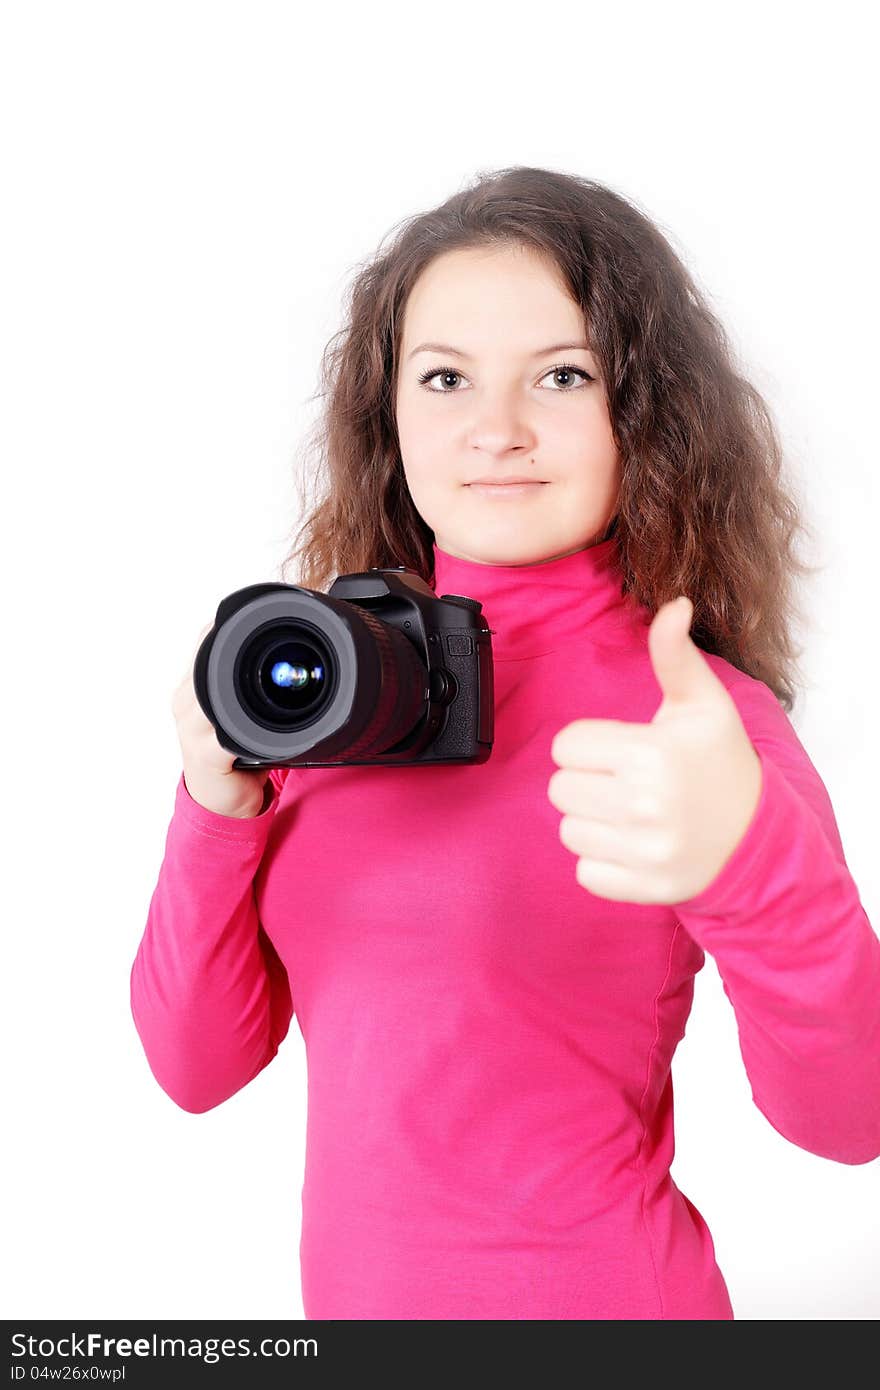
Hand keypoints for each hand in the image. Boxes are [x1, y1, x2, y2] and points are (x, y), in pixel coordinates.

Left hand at [547, 596, 762, 904]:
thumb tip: (675, 604)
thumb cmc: (721, 763)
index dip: (591, 745)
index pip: (568, 746)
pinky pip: (584, 872)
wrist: (758, 837)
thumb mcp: (703, 704)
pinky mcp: (643, 888)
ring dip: (592, 822)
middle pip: (560, 788)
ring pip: (568, 830)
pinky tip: (634, 845)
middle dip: (588, 782)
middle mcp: (647, 805)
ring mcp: (645, 851)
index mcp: (653, 754)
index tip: (623, 751)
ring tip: (630, 814)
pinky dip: (602, 861)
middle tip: (625, 783)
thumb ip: (676, 655)